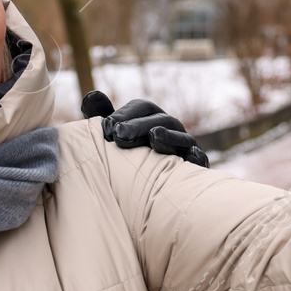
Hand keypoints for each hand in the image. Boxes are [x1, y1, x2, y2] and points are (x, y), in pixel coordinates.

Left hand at [83, 91, 209, 167]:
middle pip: (160, 120)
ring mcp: (185, 147)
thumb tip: (91, 96)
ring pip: (181, 138)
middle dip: (139, 125)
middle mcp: (171, 129)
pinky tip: (189, 157)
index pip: (142, 108)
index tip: (106, 127)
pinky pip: (199, 160)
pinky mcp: (195, 167)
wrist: (146, 194)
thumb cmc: (127, 159)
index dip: (125, 114)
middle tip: (118, 134)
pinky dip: (195, 157)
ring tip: (153, 136)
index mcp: (151, 119)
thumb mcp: (113, 139)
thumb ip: (104, 118)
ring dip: (168, 136)